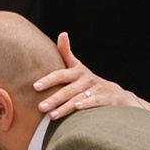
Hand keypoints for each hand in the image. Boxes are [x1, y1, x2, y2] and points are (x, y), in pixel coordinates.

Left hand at [31, 31, 146, 120]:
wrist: (114, 93)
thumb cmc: (87, 80)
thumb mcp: (78, 66)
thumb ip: (66, 52)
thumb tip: (62, 33)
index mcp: (77, 72)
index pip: (60, 75)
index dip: (48, 80)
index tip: (35, 87)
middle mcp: (86, 80)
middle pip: (67, 90)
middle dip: (54, 99)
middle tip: (40, 107)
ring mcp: (95, 89)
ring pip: (78, 98)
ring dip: (64, 107)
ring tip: (51, 116)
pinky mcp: (104, 98)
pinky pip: (94, 102)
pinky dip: (85, 104)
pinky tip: (76, 108)